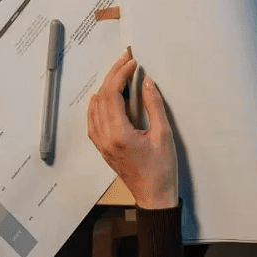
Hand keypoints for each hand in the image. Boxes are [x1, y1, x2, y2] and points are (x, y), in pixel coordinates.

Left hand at [87, 48, 177, 209]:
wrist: (153, 196)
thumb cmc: (162, 169)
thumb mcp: (164, 135)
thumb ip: (154, 106)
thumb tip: (147, 83)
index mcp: (119, 134)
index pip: (112, 95)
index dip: (121, 74)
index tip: (132, 62)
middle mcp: (105, 138)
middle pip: (101, 98)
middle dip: (113, 75)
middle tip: (126, 60)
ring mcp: (101, 144)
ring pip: (95, 108)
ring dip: (105, 87)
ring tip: (118, 73)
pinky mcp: (102, 148)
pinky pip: (92, 122)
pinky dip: (96, 105)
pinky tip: (102, 98)